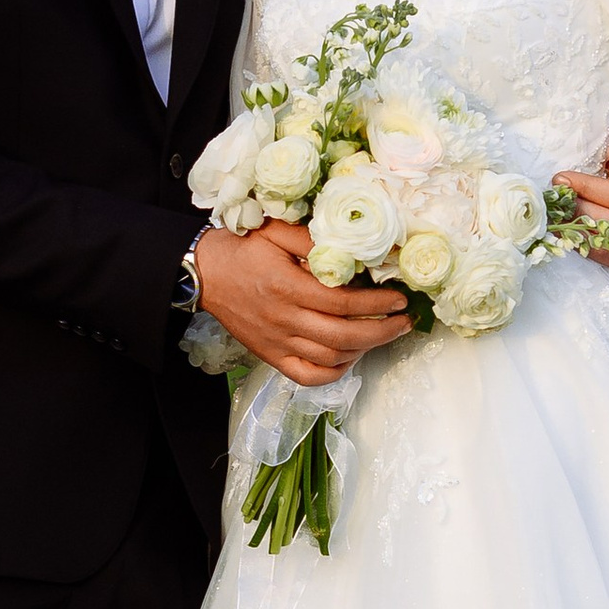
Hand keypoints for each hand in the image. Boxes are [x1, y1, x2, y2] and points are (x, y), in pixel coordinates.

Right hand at [194, 217, 412, 390]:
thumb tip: (356, 246)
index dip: (376, 303)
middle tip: (403, 322)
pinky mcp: (272, 357)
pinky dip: (335, 372)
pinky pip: (308, 377)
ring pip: (331, 358)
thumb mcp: (276, 231)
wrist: (206, 275)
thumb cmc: (244, 249)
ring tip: (382, 334)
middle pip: (343, 336)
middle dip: (381, 331)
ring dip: (364, 350)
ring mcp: (278, 343)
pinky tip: (351, 357)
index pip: (342, 303)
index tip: (399, 299)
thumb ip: (313, 238)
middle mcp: (284, 320)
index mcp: (287, 287)